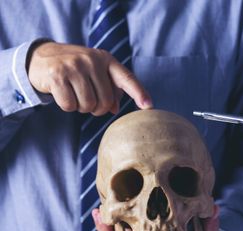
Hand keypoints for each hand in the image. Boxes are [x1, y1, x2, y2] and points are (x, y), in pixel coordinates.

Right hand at [27, 42, 151, 114]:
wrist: (41, 57)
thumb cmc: (76, 69)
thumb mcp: (96, 72)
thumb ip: (110, 89)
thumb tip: (115, 109)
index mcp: (105, 59)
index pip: (126, 78)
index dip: (138, 93)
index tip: (149, 106)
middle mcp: (92, 60)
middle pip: (105, 102)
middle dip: (97, 108)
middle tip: (88, 100)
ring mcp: (73, 66)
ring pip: (88, 106)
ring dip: (82, 108)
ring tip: (75, 95)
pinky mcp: (57, 76)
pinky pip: (69, 105)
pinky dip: (67, 106)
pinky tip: (63, 93)